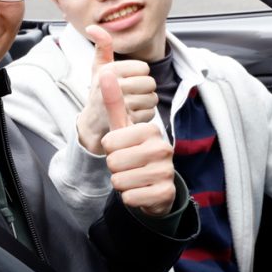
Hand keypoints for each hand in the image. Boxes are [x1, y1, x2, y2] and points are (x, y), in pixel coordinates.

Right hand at [75, 25, 156, 154]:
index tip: (127, 80)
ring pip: (152, 98)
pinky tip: (132, 114)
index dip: (139, 74)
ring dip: (146, 102)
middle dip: (144, 89)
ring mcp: (118, 105)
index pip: (143, 67)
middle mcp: (111, 86)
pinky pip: (150, 113)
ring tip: (132, 104)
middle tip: (131, 93)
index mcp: (108, 70)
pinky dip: (144, 115)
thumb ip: (102, 46)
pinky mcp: (126, 121)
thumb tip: (93, 26)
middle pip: (150, 83)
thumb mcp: (98, 68)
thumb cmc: (99, 92)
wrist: (93, 122)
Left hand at [98, 70, 175, 216]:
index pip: (108, 143)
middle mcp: (162, 149)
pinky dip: (130, 198)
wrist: (155, 185)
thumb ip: (114, 102)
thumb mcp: (123, 128)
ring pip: (120, 181)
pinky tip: (141, 191)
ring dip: (122, 183)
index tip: (122, 149)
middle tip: (128, 165)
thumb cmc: (134, 152)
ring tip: (134, 177)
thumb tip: (105, 74)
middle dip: (115, 168)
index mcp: (150, 130)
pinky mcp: (165, 193)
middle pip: (113, 162)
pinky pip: (130, 198)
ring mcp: (166, 171)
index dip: (110, 150)